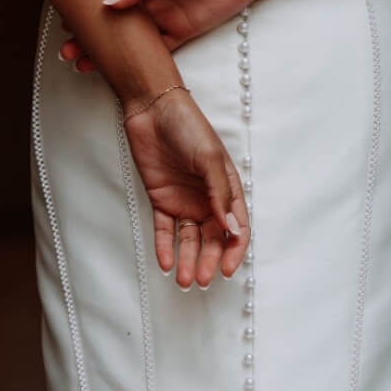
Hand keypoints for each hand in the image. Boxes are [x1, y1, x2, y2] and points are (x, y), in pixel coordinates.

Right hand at [58, 0, 269, 68]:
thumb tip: (112, 2)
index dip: (88, 10)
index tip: (67, 22)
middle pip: (115, 22)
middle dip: (92, 37)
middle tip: (70, 51)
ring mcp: (166, 17)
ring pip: (132, 40)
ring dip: (110, 53)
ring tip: (85, 65)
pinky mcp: (183, 33)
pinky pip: (158, 51)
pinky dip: (139, 61)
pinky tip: (121, 68)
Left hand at [123, 87, 250, 288]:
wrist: (153, 110)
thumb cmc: (189, 127)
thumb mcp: (209, 159)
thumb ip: (220, 194)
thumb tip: (232, 227)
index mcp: (227, 188)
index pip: (237, 226)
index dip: (234, 250)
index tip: (226, 269)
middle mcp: (208, 198)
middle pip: (212, 238)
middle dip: (208, 260)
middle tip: (201, 279)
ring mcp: (184, 201)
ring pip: (189, 239)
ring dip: (188, 259)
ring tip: (183, 280)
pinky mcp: (161, 200)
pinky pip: (164, 230)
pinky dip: (165, 247)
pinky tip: (165, 262)